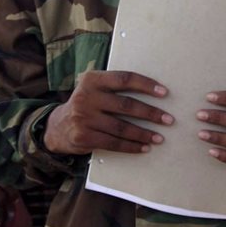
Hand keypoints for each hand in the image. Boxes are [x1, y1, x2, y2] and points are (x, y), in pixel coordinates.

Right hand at [44, 71, 171, 155]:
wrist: (57, 127)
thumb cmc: (85, 106)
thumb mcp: (93, 89)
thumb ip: (113, 87)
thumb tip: (152, 92)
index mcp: (92, 80)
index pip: (124, 79)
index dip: (146, 85)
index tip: (164, 92)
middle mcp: (87, 97)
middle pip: (126, 105)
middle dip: (151, 113)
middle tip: (168, 119)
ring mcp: (84, 118)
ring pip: (122, 127)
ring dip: (144, 133)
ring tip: (159, 137)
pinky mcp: (84, 136)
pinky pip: (114, 143)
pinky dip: (131, 146)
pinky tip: (144, 147)